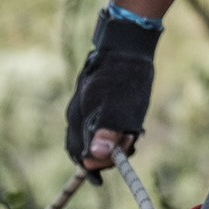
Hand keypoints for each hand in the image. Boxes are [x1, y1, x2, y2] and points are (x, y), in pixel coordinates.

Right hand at [65, 10, 159, 178]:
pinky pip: (95, 124)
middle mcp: (76, 113)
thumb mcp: (121, 105)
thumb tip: (95, 156)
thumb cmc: (125, 74)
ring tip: (132, 138)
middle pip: (83, 148)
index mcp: (79, 117)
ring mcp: (83, 105)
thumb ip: (108, 130)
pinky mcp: (92, 99)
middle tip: (129, 148)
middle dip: (105, 156)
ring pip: (90, 136)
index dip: (98, 164)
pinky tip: (128, 126)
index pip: (81, 154)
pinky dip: (110, 131)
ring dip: (110, 144)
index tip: (119, 162)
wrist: (126, 44)